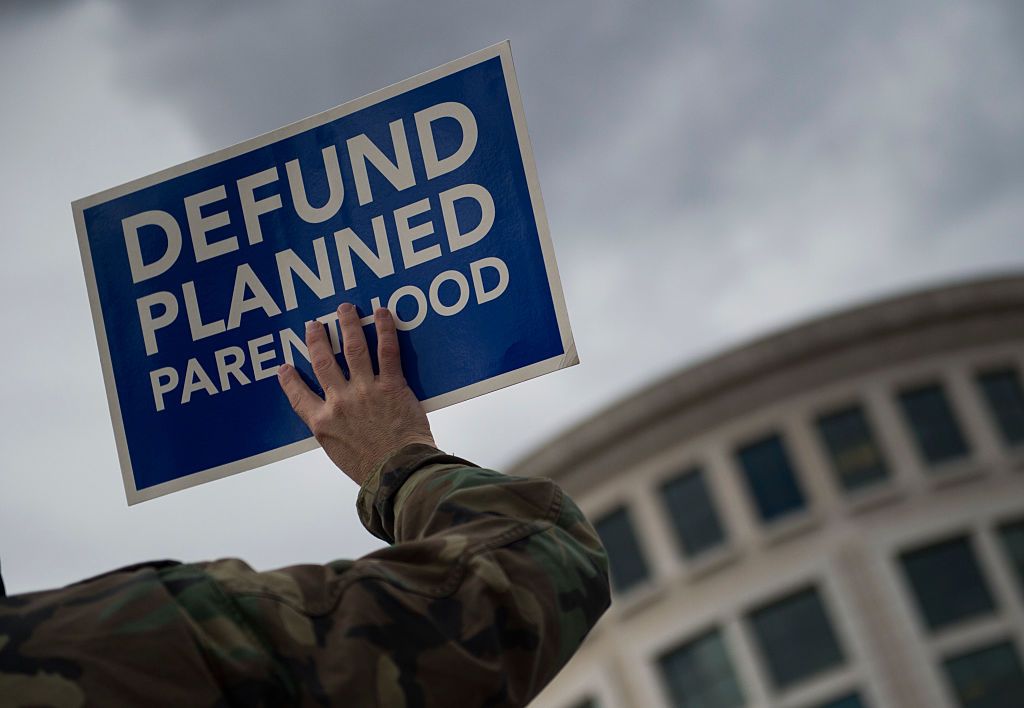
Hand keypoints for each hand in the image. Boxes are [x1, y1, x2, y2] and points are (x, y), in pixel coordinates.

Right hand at [277, 303, 434, 485]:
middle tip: (313, 324)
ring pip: (352, 348)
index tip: (284, 367)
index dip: (290, 380)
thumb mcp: (340, 453)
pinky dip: (384, 330)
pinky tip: (381, 314)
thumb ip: (335, 433)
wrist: (398, 473)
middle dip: (316, 339)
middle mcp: (340, 402)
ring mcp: (365, 390)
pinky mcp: (392, 386)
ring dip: (347, 325)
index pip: (298, 395)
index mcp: (322, 423)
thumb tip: (335, 423)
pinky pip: (387, 351)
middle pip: (323, 362)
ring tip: (345, 309)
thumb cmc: (372, 470)